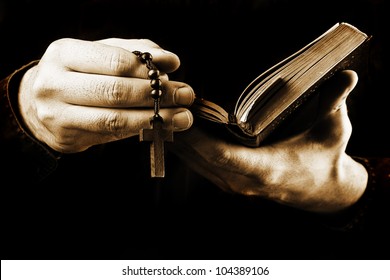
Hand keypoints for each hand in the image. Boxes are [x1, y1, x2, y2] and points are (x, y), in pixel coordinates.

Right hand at [18, 38, 193, 152]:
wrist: (37, 103)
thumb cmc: (78, 74)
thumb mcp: (101, 54)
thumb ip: (135, 53)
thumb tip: (170, 61)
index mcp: (65, 53)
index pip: (115, 61)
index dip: (148, 69)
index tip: (175, 73)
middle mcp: (54, 82)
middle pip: (116, 91)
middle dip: (158, 94)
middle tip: (186, 95)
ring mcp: (57, 113)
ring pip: (115, 118)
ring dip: (156, 117)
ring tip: (183, 116)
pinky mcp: (66, 137)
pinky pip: (111, 135)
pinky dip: (141, 130)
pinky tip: (163, 126)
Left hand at [172, 70, 367, 212]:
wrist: (323, 192)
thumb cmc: (326, 161)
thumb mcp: (335, 133)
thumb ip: (335, 105)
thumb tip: (347, 77)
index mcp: (266, 170)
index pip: (224, 156)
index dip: (199, 139)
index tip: (181, 117)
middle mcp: (244, 182)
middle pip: (202, 159)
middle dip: (181, 133)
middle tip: (165, 105)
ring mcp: (234, 185)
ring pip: (197, 165)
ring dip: (180, 141)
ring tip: (164, 115)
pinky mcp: (230, 183)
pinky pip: (202, 166)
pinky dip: (188, 149)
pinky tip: (177, 131)